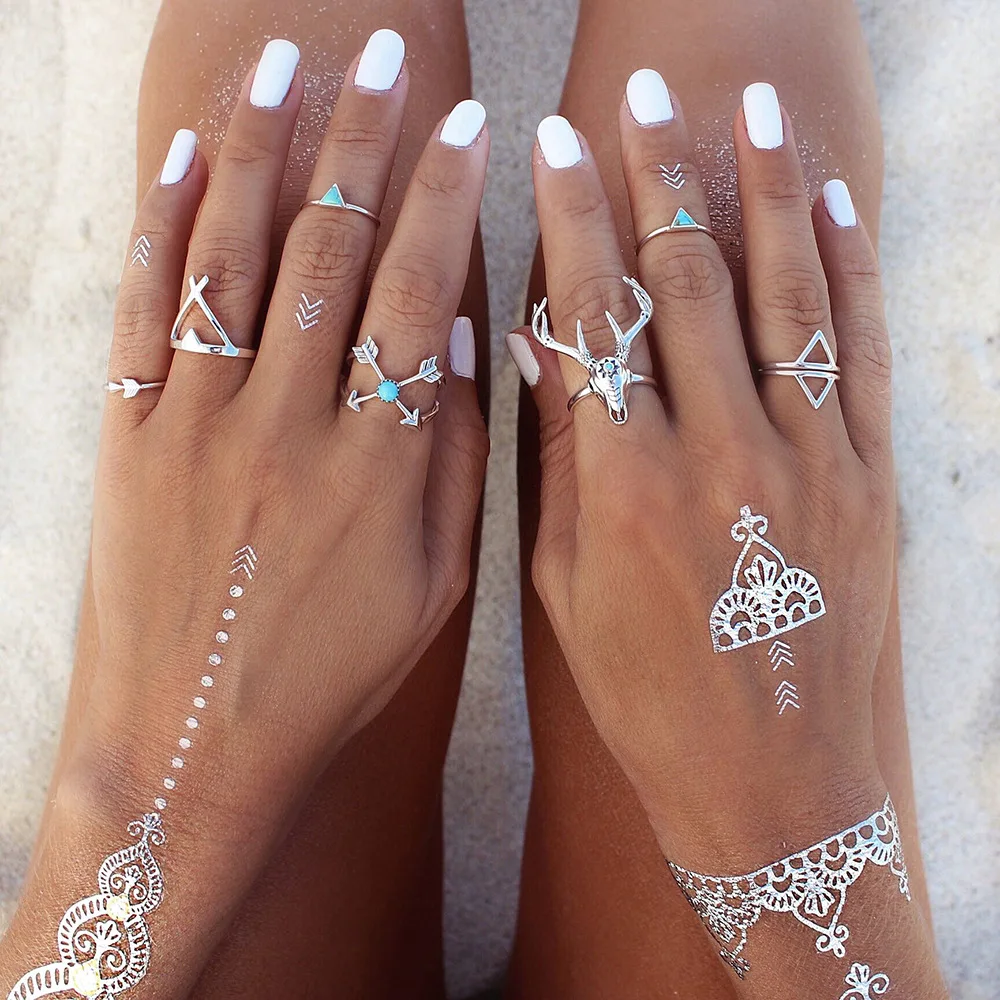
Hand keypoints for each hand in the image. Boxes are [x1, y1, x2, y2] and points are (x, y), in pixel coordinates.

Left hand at [80, 39, 488, 832]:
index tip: (472, 130)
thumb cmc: (327, 674)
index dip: (449, 202)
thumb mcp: (433, 587)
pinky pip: (147, 309)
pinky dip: (165, 222)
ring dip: (268, 150)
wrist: (190, 746)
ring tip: (289, 63)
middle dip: (367, 141)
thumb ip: (454, 463)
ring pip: (238, 256)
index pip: (425, 295)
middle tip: (389, 57)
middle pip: (335, 251)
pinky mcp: (129, 437)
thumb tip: (468, 345)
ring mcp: (200, 423)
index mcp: (380, 462)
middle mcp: (291, 424)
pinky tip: (188, 152)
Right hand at [514, 83, 892, 868]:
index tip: (550, 144)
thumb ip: (556, 456)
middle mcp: (717, 459)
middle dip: (658, 176)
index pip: (591, 316)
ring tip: (748, 108)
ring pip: (783, 296)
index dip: (570, 219)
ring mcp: (807, 466)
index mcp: (624, 489)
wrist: (773, 790)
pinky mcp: (870, 484)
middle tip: (641, 93)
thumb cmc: (649, 698)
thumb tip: (535, 341)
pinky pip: (858, 354)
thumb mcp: (563, 587)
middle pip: (685, 284)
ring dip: (762, 193)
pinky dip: (849, 270)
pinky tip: (833, 203)